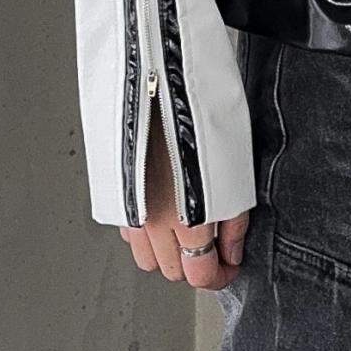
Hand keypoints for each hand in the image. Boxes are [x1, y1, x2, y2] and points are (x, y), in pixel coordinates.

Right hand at [121, 111, 249, 288]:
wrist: (160, 73)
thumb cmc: (200, 109)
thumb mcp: (236, 169)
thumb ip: (233, 222)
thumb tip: (231, 253)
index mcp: (188, 217)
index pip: (200, 276)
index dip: (220, 277)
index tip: (229, 266)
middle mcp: (153, 219)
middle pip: (172, 272)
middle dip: (195, 264)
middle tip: (213, 244)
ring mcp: (129, 206)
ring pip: (146, 257)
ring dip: (168, 251)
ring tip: (187, 227)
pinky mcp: (113, 191)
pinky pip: (128, 229)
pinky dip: (145, 230)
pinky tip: (162, 208)